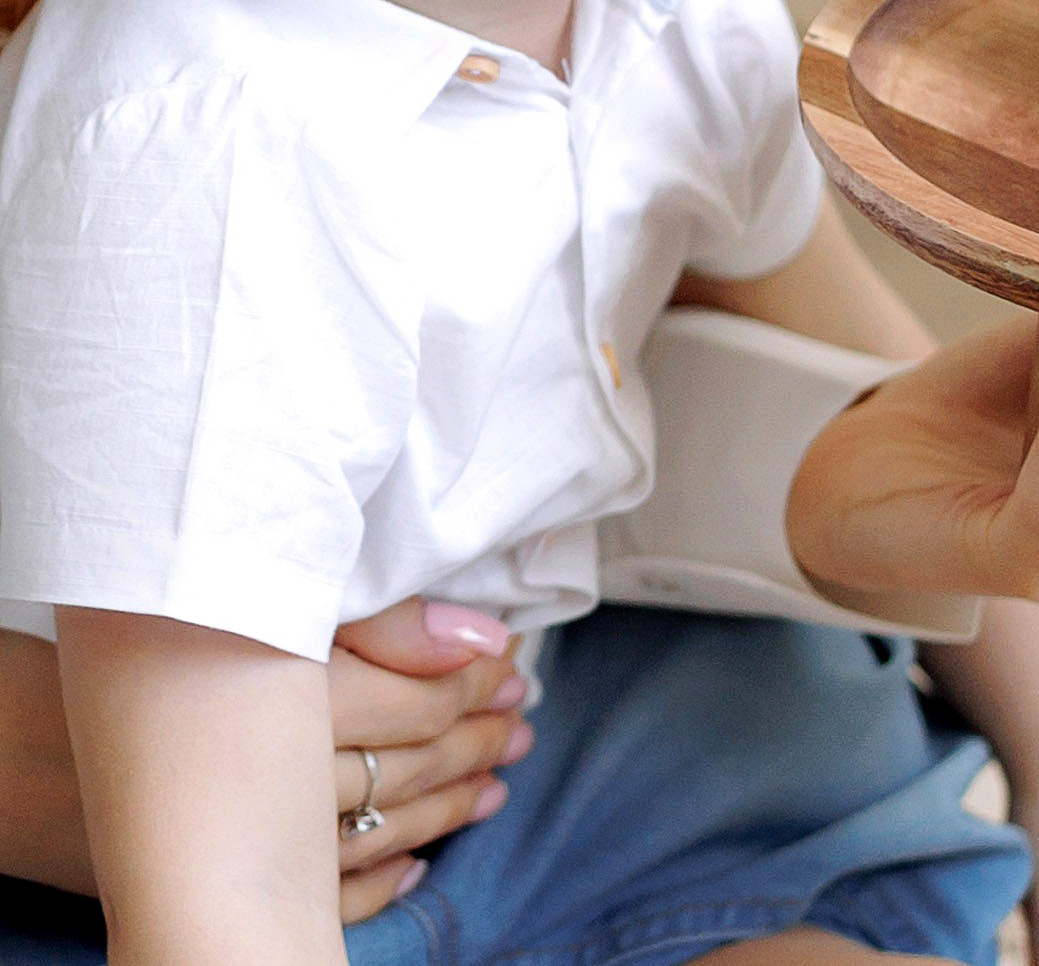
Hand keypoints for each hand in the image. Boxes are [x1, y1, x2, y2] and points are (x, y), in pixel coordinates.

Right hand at [0, 599, 531, 922]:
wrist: (32, 751)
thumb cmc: (145, 656)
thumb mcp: (247, 608)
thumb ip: (367, 618)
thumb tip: (475, 630)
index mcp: (285, 693)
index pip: (411, 697)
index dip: (472, 677)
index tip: (511, 655)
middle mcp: (279, 775)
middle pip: (405, 762)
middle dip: (476, 736)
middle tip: (523, 713)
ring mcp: (258, 841)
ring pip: (383, 827)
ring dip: (449, 802)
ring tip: (499, 777)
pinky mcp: (233, 884)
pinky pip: (333, 895)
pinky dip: (386, 878)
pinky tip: (423, 862)